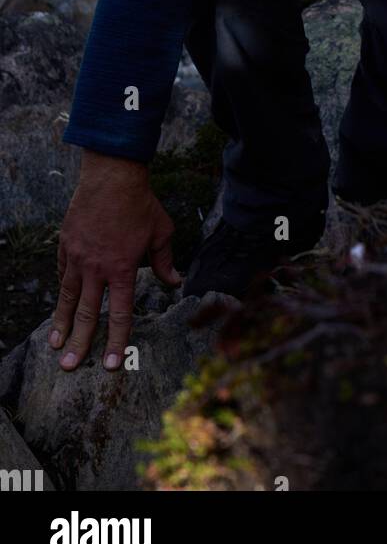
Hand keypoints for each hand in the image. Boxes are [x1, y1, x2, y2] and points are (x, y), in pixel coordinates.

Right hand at [50, 150, 181, 371]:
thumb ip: (164, 262)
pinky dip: (62, 290)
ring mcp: (77, 256)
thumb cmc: (140, 203)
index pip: (121, 313)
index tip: (112, 364)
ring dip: (62, 324)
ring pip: (68, 297)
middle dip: (80, 343)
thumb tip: (175, 283)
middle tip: (70, 367)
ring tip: (55, 346)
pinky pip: (62, 273)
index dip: (117, 340)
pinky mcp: (66, 245)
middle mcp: (97, 267)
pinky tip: (60, 306)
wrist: (112, 175)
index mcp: (122, 268)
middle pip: (88, 313)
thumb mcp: (161, 232)